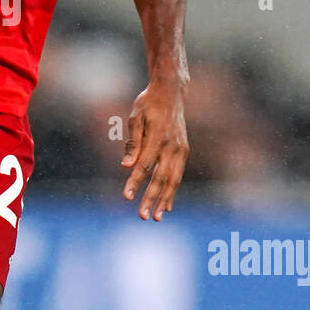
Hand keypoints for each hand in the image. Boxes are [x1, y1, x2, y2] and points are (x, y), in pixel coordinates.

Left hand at [121, 80, 188, 219]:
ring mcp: (180, 149)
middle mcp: (172, 146)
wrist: (171, 92)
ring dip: (164, 200)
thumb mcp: (136, 117)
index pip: (144, 165)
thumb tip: (125, 166)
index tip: (126, 197)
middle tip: (142, 216)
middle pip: (160, 177)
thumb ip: (132, 143)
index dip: (135, 182)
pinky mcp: (184, 151)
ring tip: (156, 217)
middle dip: (151, 198)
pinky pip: (177, 175)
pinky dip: (172, 191)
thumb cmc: (148, 104)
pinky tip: (166, 206)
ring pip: (173, 180)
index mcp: (158, 137)